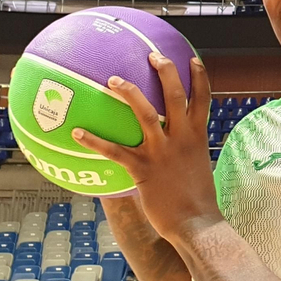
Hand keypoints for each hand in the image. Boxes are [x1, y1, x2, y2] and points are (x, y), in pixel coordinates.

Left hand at [73, 52, 222, 243]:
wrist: (197, 225)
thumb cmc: (197, 202)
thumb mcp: (197, 170)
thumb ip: (186, 155)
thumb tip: (173, 153)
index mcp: (197, 137)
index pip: (203, 99)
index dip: (199, 77)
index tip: (192, 59)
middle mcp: (182, 139)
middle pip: (176, 95)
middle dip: (166, 71)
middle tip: (152, 54)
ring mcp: (163, 152)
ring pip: (147, 113)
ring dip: (130, 93)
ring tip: (113, 80)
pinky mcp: (144, 170)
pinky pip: (115, 151)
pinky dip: (95, 140)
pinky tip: (77, 132)